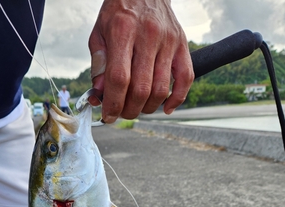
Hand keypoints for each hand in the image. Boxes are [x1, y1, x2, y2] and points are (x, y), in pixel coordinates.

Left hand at [89, 0, 193, 122]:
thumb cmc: (120, 12)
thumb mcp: (99, 33)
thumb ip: (99, 65)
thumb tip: (99, 96)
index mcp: (123, 30)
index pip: (119, 78)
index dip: (113, 103)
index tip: (108, 115)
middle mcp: (148, 35)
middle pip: (141, 88)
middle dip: (129, 110)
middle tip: (121, 112)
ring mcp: (168, 41)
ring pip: (161, 89)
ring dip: (147, 108)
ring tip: (137, 107)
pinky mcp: (182, 45)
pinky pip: (186, 79)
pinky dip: (176, 99)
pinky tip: (165, 107)